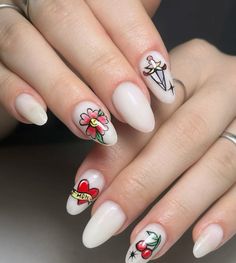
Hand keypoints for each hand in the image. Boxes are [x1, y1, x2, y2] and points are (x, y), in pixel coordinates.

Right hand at [0, 0, 174, 145]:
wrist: (34, 48)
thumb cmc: (76, 41)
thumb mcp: (104, 25)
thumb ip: (128, 25)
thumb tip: (163, 60)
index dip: (137, 41)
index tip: (161, 87)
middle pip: (65, 18)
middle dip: (105, 69)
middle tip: (136, 114)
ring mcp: (4, 20)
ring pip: (23, 44)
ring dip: (65, 90)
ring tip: (98, 128)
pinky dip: (16, 93)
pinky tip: (40, 117)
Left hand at [66, 39, 235, 262]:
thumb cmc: (189, 103)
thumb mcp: (160, 102)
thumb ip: (128, 131)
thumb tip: (90, 184)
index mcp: (193, 64)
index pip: (148, 108)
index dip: (115, 152)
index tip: (84, 190)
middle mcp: (227, 85)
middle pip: (184, 136)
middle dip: (141, 185)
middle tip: (104, 224)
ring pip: (219, 166)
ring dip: (177, 210)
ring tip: (141, 246)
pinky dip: (225, 217)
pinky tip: (197, 243)